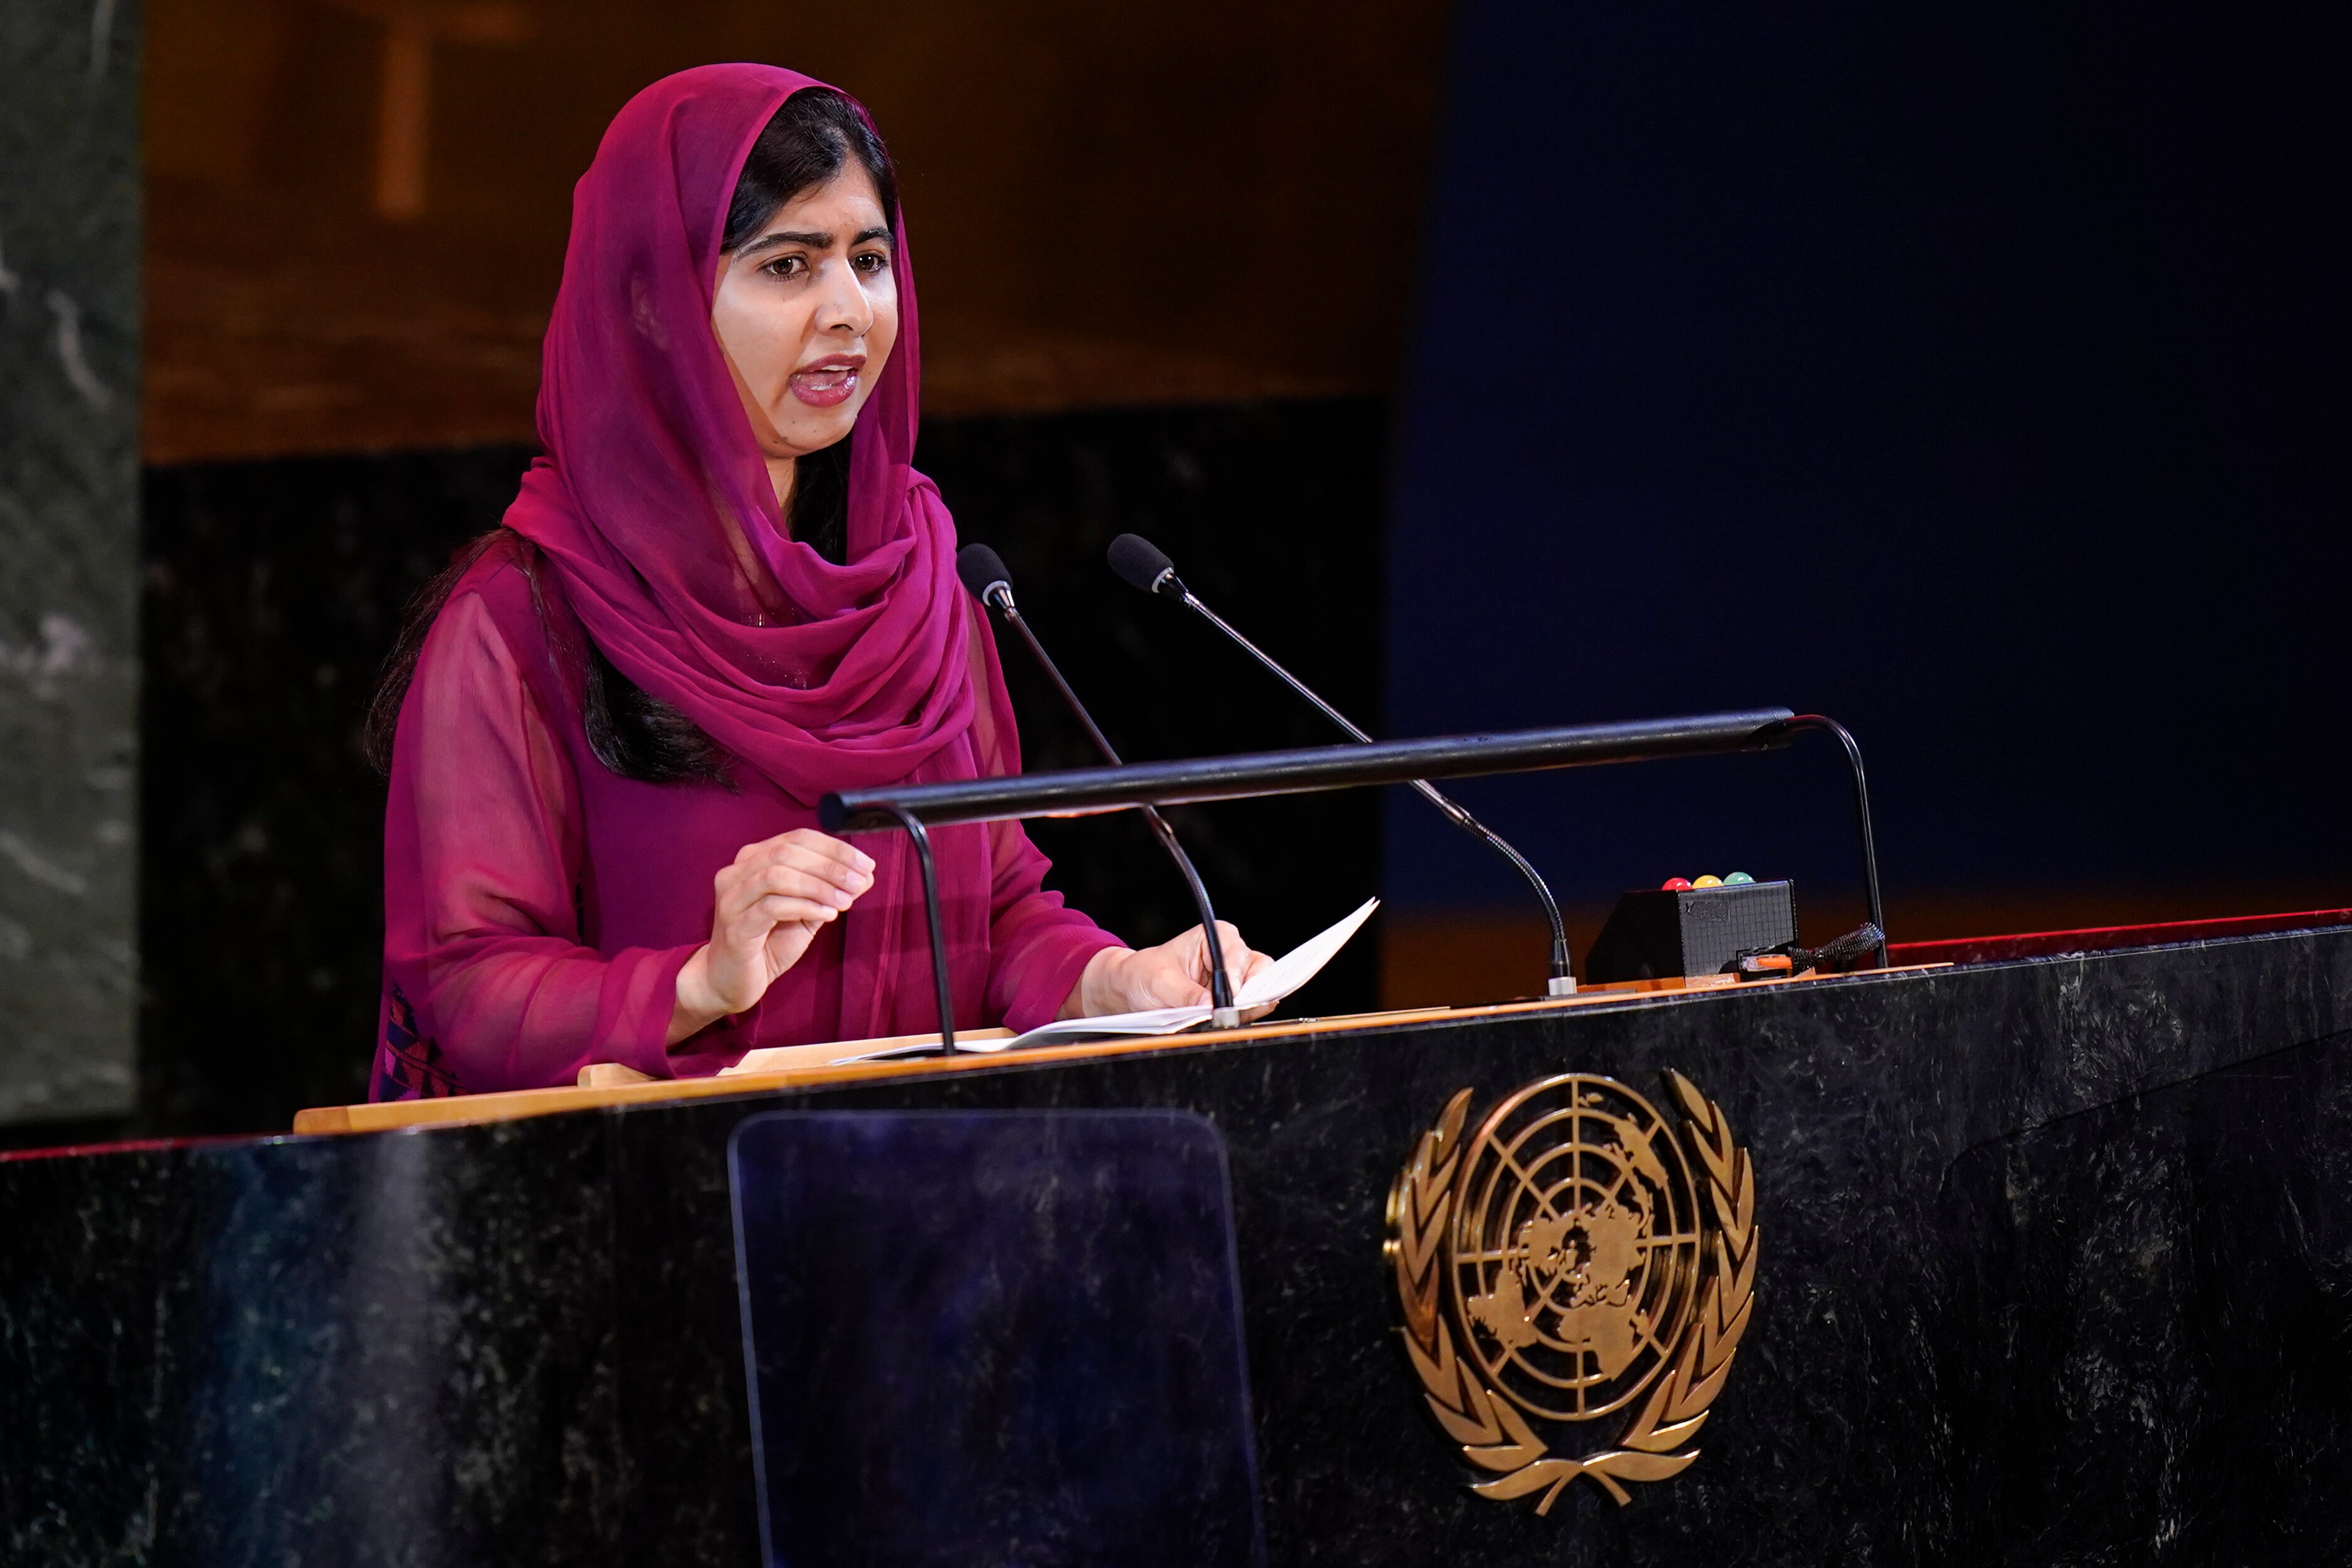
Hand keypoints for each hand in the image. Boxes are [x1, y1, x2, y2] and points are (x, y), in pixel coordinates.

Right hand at [669, 830, 875, 1044]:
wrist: (729, 980)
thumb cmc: (767, 943)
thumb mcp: (806, 913)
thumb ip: (829, 892)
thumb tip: (865, 875)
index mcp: (753, 860)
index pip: (797, 838)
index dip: (834, 848)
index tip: (866, 864)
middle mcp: (737, 873)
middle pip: (787, 852)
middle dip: (830, 864)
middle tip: (859, 880)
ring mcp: (732, 898)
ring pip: (777, 875)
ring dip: (818, 885)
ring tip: (846, 901)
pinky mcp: (735, 926)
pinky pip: (771, 907)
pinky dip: (805, 907)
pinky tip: (827, 916)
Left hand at [1059, 921, 1276, 1021]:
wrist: (1133, 989)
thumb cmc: (1144, 975)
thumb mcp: (1160, 984)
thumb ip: (1187, 994)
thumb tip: (1211, 1007)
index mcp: (1216, 937)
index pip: (1239, 955)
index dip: (1238, 978)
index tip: (1233, 997)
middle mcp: (1231, 954)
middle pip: (1260, 972)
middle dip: (1251, 993)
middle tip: (1236, 1012)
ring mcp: (1235, 978)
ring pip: (1261, 991)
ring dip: (1248, 1008)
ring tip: (1229, 1020)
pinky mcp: (1233, 999)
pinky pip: (1250, 1008)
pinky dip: (1243, 1017)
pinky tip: (1230, 1023)